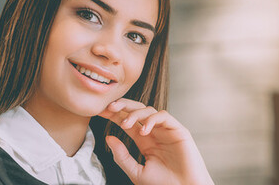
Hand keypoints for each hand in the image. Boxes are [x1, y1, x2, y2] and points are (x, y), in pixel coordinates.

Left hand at [97, 98, 213, 184]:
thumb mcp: (136, 172)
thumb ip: (122, 156)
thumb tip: (108, 138)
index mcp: (145, 141)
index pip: (127, 122)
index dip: (114, 115)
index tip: (100, 112)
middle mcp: (155, 133)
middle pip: (137, 111)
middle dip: (123, 106)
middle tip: (109, 108)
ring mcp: (166, 130)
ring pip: (149, 111)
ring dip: (135, 114)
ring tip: (125, 125)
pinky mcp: (178, 131)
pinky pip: (164, 116)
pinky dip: (152, 120)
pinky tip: (144, 131)